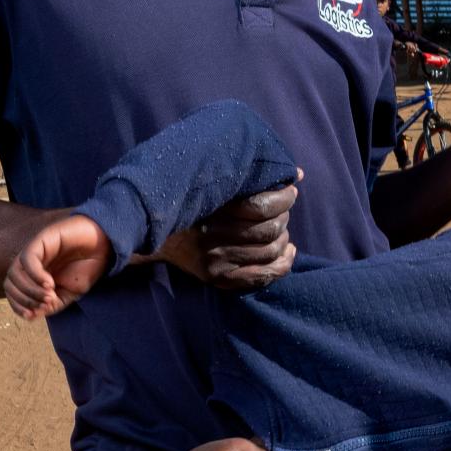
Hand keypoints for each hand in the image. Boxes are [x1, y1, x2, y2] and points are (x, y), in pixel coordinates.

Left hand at [6, 214, 113, 320]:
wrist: (104, 246)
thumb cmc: (86, 268)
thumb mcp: (69, 294)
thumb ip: (51, 305)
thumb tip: (32, 314)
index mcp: (33, 277)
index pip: (13, 293)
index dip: (18, 307)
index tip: (32, 315)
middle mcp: (30, 265)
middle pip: (9, 285)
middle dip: (24, 300)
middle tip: (46, 303)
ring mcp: (34, 252)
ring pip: (14, 274)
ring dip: (30, 290)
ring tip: (49, 295)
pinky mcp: (40, 240)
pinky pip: (27, 259)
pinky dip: (35, 275)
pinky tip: (50, 283)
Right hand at [153, 176, 301, 292]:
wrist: (153, 229)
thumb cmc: (191, 199)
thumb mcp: (212, 184)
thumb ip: (248, 177)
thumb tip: (297, 173)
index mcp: (211, 208)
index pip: (262, 207)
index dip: (284, 198)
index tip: (289, 190)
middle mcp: (212, 236)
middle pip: (269, 230)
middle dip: (284, 217)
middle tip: (283, 210)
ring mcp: (215, 260)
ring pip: (270, 252)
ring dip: (284, 239)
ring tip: (281, 230)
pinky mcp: (217, 277)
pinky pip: (262, 276)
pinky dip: (282, 264)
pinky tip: (288, 252)